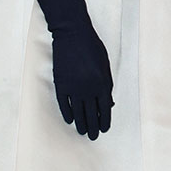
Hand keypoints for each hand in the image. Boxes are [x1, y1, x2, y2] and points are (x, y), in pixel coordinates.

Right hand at [52, 23, 113, 139]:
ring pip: (78, 112)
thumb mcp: (105, 64)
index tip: (104, 128)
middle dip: (93, 126)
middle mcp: (88, 88)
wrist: (72, 34)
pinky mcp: (61, 84)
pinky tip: (70, 120)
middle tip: (93, 136)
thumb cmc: (92, 47)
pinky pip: (65, 104)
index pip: (105, 108)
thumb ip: (107, 83)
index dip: (105, 120)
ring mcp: (74, 87)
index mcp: (102, 82)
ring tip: (82, 132)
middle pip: (92, 113)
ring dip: (81, 124)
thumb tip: (108, 103)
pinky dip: (68, 113)